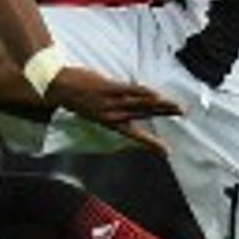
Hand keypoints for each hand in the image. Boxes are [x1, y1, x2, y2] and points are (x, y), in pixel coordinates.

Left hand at [43, 66, 181, 154]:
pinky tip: (157, 95)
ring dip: (161, 105)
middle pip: (144, 115)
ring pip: (141, 104)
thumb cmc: (75, 97)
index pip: (134, 134)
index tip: (166, 152)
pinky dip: (145, 93)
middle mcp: (112, 115)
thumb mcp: (93, 109)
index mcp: (109, 122)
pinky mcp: (108, 89)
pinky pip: (131, 91)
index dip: (151, 143)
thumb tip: (125, 107)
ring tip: (176, 107)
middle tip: (182, 114)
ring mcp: (110, 102)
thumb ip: (111, 109)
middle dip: (164, 114)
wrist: (57, 87)